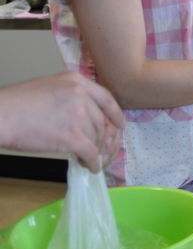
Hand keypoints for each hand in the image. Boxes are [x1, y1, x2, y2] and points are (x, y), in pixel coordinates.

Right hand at [0, 72, 124, 171]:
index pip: (107, 99)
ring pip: (98, 139)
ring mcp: (78, 115)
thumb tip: (92, 120)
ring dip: (95, 152)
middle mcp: (81, 95)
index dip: (116, 115)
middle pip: (103, 123)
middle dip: (104, 140)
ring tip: (84, 158)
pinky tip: (88, 167)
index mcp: (76, 81)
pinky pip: (92, 153)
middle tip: (98, 151)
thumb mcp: (50, 89)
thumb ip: (73, 98)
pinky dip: (92, 163)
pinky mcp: (73, 136)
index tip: (120, 125)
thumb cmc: (17, 105)